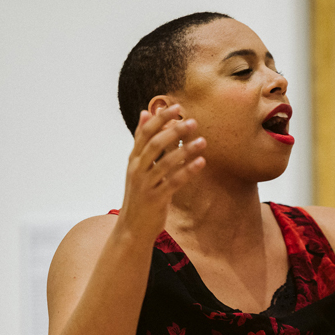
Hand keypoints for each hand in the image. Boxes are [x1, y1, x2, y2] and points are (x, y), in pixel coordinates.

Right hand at [118, 105, 206, 240]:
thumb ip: (143, 141)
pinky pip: (173, 182)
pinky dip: (187, 171)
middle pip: (154, 144)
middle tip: (193, 122)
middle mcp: (137, 170)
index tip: (176, 107)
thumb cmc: (140, 194)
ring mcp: (145, 185)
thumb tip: (145, 113)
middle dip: (174, 131)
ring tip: (203, 141)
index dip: (160, 119)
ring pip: (165, 163)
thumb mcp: (138, 166)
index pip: (145, 133)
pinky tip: (201, 162)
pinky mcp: (155, 199)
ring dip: (185, 150)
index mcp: (133, 159)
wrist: (132, 228)